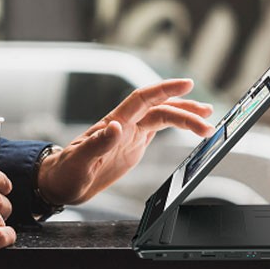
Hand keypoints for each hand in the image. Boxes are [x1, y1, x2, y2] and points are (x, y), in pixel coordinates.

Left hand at [37, 79, 214, 204]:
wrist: (60, 184)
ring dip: (185, 118)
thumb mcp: (79, 161)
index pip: (143, 99)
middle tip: (208, 117)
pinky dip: (177, 127)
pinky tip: (190, 128)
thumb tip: (116, 126)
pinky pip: (159, 130)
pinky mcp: (133, 146)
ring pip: (163, 118)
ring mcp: (130, 134)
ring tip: (208, 122)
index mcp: (113, 124)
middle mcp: (124, 125)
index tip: (187, 84)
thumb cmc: (65, 172)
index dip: (165, 89)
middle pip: (160, 109)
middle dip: (186, 110)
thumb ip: (97, 144)